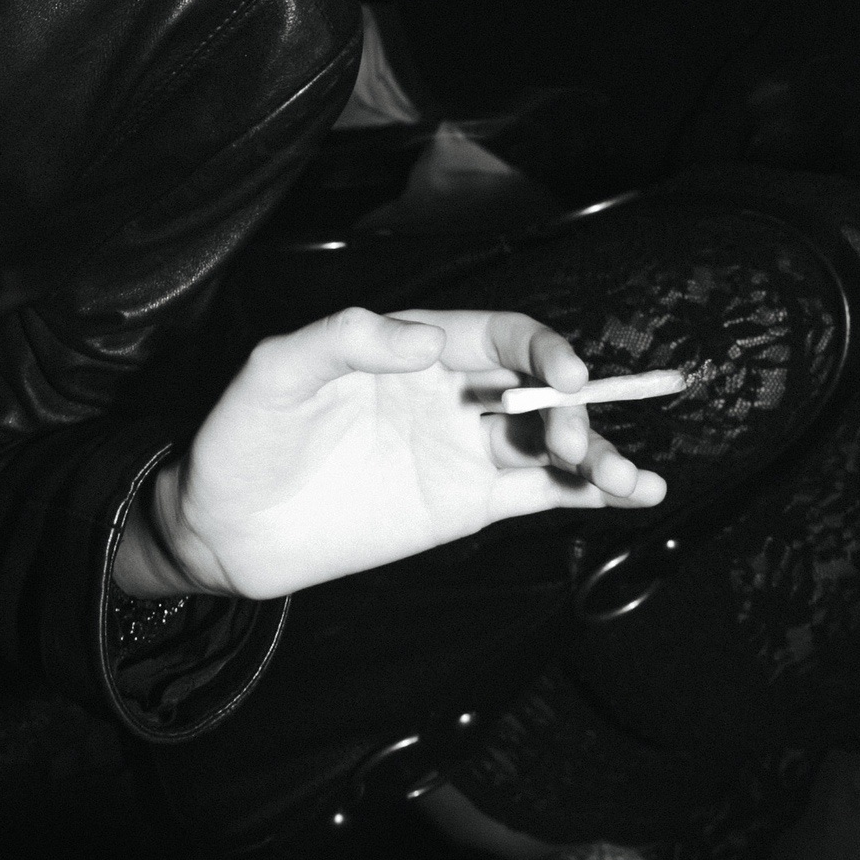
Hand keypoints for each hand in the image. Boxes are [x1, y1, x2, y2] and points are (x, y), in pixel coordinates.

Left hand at [113, 304, 667, 599]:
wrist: (227, 525)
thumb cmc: (244, 433)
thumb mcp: (277, 370)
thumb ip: (344, 341)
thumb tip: (425, 339)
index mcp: (414, 348)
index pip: (499, 334)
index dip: (539, 349)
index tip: (564, 378)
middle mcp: (450, 392)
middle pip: (538, 387)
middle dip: (574, 406)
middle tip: (569, 439)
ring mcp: (462, 449)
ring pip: (550, 440)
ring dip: (597, 450)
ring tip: (625, 478)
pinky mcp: (466, 504)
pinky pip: (540, 491)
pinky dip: (589, 491)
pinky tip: (632, 493)